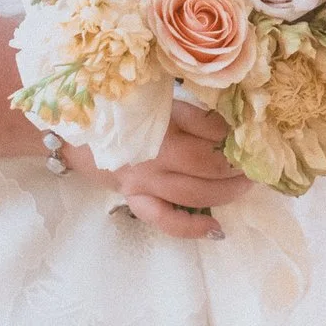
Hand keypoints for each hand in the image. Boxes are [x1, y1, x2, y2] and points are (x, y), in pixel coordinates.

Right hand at [66, 100, 250, 239]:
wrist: (68, 127)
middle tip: (257, 163)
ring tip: (246, 186)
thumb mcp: (152, 94)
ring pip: (194, 195)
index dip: (234, 135)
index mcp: (159, 124)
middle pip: (207, 167)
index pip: (210, 131)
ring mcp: (143, 182)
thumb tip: (228, 116)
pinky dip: (192, 228)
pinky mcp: (133, 199)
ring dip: (226, 193)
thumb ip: (187, 106)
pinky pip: (165, 220)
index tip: (251, 134)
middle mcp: (153, 156)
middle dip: (237, 167)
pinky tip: (217, 230)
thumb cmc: (113, 105)